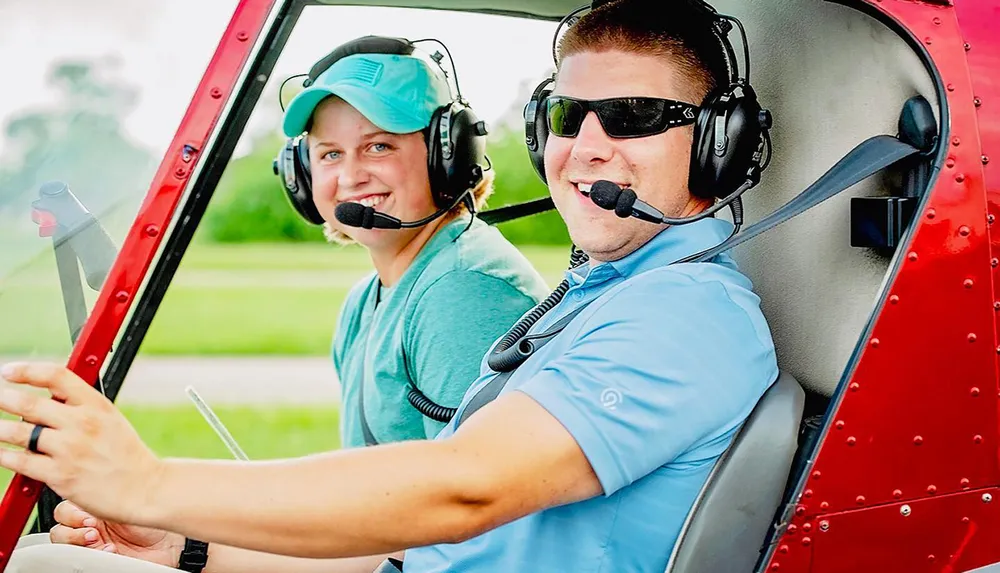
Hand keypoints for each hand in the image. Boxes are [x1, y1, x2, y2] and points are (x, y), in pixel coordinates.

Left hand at [0, 362, 163, 524]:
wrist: (145, 489)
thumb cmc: (127, 456)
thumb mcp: (111, 420)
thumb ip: (82, 407)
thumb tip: (46, 401)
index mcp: (97, 405)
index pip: (56, 376)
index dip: (27, 371)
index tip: (9, 372)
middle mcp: (82, 423)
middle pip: (30, 404)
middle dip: (4, 399)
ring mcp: (70, 449)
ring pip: (19, 432)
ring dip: (0, 429)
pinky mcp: (60, 475)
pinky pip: (21, 461)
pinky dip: (4, 455)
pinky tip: (1, 452)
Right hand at [50, 500, 182, 566]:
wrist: (172, 540)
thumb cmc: (156, 516)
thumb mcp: (132, 499)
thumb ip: (108, 494)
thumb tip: (90, 485)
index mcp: (94, 506)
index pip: (66, 508)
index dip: (71, 513)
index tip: (87, 514)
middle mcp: (90, 525)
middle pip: (60, 527)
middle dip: (72, 528)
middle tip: (93, 528)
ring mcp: (92, 544)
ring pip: (65, 545)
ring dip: (78, 542)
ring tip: (98, 539)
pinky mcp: (98, 560)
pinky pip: (81, 560)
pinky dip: (91, 556)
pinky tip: (109, 551)